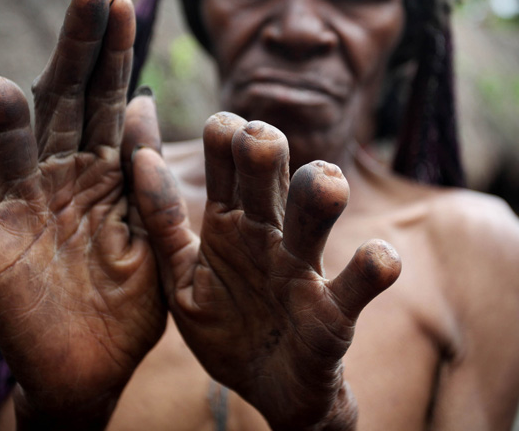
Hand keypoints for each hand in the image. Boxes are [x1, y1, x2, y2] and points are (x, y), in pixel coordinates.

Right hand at [0, 0, 164, 428]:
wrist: (94, 367)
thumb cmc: (128, 302)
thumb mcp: (151, 234)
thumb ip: (144, 178)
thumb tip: (146, 102)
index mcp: (107, 175)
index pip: (110, 101)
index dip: (114, 53)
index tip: (122, 2)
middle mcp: (64, 180)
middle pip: (67, 105)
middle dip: (77, 51)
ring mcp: (25, 212)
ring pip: (13, 156)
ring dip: (2, 126)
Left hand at [132, 112, 401, 429]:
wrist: (267, 392)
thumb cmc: (225, 327)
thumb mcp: (178, 276)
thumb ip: (161, 221)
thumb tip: (140, 157)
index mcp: (230, 221)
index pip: (226, 158)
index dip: (223, 134)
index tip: (219, 128)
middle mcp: (268, 233)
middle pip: (270, 174)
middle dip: (264, 150)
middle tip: (257, 139)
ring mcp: (302, 269)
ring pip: (315, 216)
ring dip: (319, 196)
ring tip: (325, 183)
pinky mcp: (334, 313)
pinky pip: (360, 283)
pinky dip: (373, 268)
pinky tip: (378, 259)